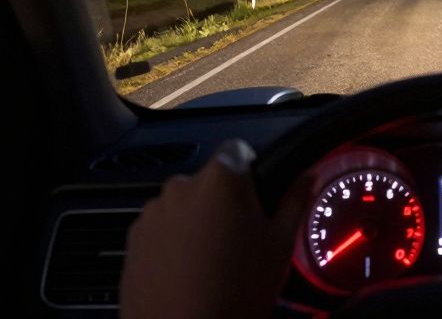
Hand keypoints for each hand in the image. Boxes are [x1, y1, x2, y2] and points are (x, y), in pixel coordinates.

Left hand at [120, 139, 313, 318]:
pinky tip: (186, 270)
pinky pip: (161, 227)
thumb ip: (295, 201)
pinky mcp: (134, 237)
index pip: (238, 151)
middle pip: (209, 181)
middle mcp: (181, 186)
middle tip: (239, 238)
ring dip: (196, 220)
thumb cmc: (237, 290)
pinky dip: (172, 240)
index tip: (255, 200)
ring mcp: (153, 211)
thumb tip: (308, 176)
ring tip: (210, 260)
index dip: (250, 173)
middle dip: (223, 201)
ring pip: (184, 205)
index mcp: (221, 178)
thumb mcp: (280, 245)